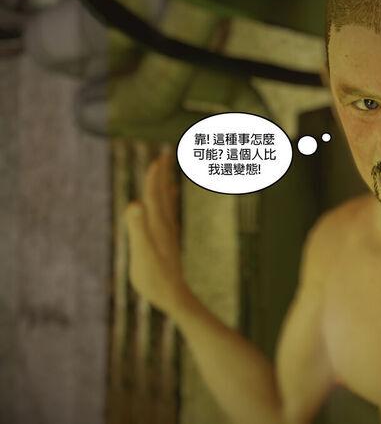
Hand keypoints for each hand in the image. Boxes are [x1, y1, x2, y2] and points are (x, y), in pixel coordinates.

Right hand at [125, 150, 187, 314]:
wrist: (174, 297)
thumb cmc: (156, 279)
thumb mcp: (142, 254)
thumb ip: (138, 229)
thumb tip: (134, 204)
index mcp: (158, 226)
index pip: (154, 196)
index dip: (154, 177)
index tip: (158, 158)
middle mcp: (166, 226)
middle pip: (163, 195)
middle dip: (162, 174)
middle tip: (166, 153)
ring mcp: (168, 234)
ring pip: (167, 204)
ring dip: (165, 185)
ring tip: (167, 171)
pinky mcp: (168, 242)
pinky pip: (167, 215)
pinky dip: (167, 203)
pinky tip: (168, 202)